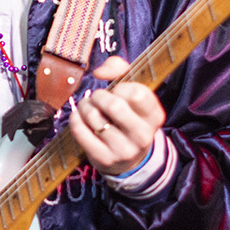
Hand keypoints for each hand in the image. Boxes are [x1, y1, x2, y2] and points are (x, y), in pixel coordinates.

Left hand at [69, 56, 164, 176]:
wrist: (127, 159)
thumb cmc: (127, 117)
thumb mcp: (132, 93)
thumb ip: (119, 70)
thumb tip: (99, 71)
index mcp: (155, 117)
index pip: (137, 93)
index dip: (121, 87)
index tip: (117, 90)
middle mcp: (143, 136)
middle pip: (114, 105)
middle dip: (99, 96)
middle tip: (96, 97)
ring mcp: (124, 150)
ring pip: (95, 117)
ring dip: (85, 106)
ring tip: (87, 107)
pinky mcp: (105, 159)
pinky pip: (80, 131)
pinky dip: (75, 119)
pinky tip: (79, 117)